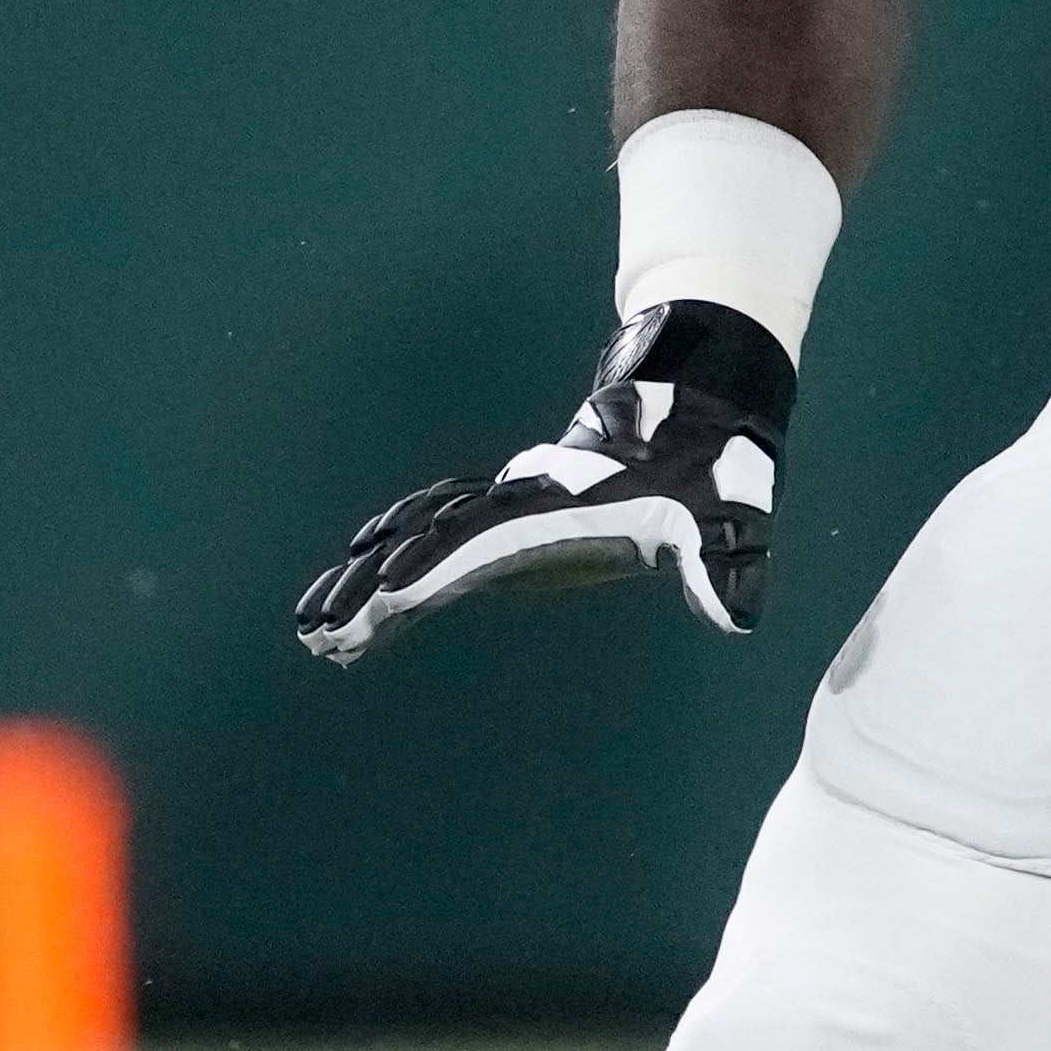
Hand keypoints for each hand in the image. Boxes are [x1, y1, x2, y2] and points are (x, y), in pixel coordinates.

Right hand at [293, 302, 797, 656]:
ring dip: (365, 577)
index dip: (429, 566)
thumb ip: (722, 568)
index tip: (382, 594)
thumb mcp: (721, 523)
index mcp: (553, 513)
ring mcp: (504, 511)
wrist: (686, 419)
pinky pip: (431, 534)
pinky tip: (356, 586)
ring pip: (416, 538)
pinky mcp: (505, 516)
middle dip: (369, 586)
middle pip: (424, 543)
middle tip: (317, 631)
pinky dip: (390, 556)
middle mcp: (515, 509)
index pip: (477, 542)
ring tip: (314, 624)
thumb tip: (736, 616)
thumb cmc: (706, 477)